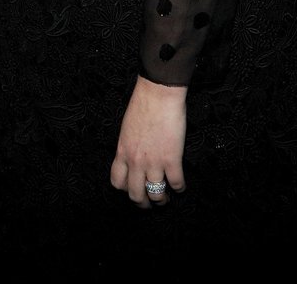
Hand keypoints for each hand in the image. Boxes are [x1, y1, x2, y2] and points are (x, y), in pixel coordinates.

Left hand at [110, 75, 186, 207]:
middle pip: (135, 194)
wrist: (158, 94)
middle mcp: (135, 161)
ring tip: (165, 198)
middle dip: (142, 203)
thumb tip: (133, 155)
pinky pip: (176, 183)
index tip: (131, 189)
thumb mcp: (127, 128)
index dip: (124, 189)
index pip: (117, 181)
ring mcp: (154, 162)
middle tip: (148, 203)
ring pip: (155, 194)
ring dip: (161, 200)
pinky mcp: (172, 159)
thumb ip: (128, 145)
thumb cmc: (142, 104)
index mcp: (122, 151)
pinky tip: (180, 186)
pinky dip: (179, 188)